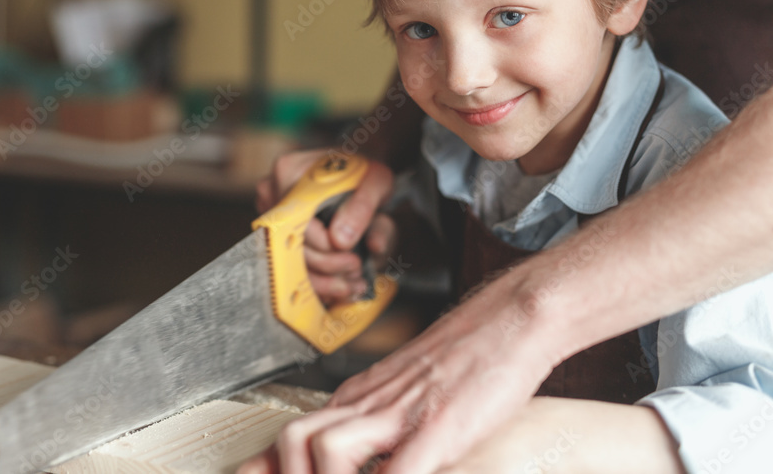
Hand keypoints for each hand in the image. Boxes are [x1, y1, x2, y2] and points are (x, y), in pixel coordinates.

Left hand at [238, 267, 559, 472]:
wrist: (508, 318)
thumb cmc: (463, 359)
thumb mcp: (403, 391)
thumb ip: (373, 427)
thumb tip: (360, 462)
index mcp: (357, 398)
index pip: (291, 435)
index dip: (268, 469)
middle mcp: (368, 404)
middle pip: (294, 441)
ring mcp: (401, 413)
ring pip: (325, 449)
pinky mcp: (439, 425)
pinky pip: (400, 469)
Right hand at [256, 149, 395, 303]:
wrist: (357, 179)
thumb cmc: (365, 176)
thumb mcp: (377, 182)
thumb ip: (364, 206)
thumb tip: (342, 240)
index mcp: (291, 171)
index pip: (298, 221)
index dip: (326, 248)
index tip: (354, 259)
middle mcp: (272, 192)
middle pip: (292, 244)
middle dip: (329, 266)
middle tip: (357, 269)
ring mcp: (270, 216)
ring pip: (290, 262)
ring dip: (324, 280)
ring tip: (354, 280)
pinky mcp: (274, 236)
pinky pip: (291, 268)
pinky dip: (318, 282)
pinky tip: (343, 284)